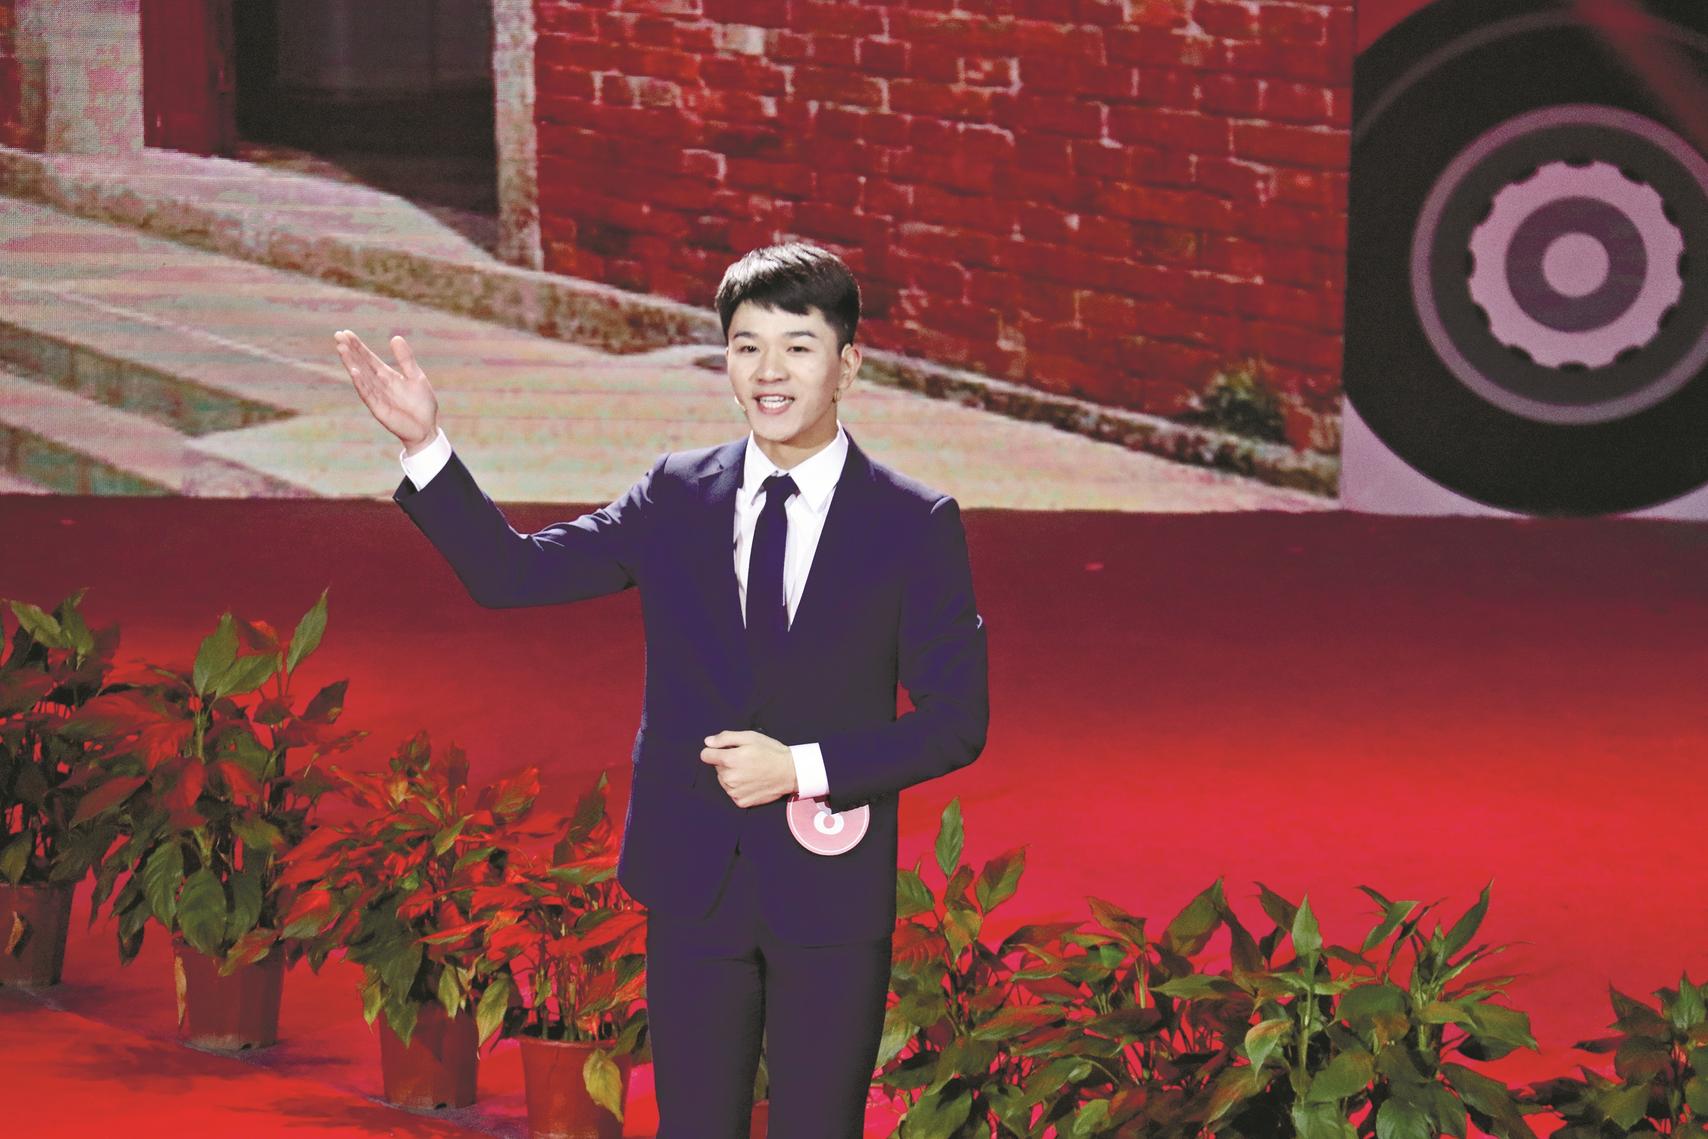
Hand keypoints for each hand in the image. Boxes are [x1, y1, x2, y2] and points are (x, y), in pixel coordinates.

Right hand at [334, 330, 439, 450]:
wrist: (427, 429)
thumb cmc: (421, 404)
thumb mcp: (417, 376)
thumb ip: (406, 359)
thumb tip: (395, 337)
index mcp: (387, 376)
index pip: (369, 358)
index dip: (358, 346)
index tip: (346, 333)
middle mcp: (378, 384)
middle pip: (361, 364)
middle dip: (350, 350)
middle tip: (337, 335)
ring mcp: (377, 396)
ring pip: (361, 377)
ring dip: (351, 363)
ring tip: (341, 349)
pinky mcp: (379, 409)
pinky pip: (368, 394)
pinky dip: (360, 383)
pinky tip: (353, 372)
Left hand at [699, 730, 795, 808]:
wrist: (790, 772)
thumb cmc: (771, 752)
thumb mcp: (750, 737)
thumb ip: (725, 738)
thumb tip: (708, 742)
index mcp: (729, 760)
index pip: (705, 755)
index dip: (715, 750)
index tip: (727, 750)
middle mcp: (729, 778)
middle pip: (716, 767)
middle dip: (727, 762)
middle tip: (745, 759)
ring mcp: (734, 791)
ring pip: (723, 780)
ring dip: (732, 775)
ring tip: (750, 770)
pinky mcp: (741, 801)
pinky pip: (732, 792)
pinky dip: (739, 787)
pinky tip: (751, 781)